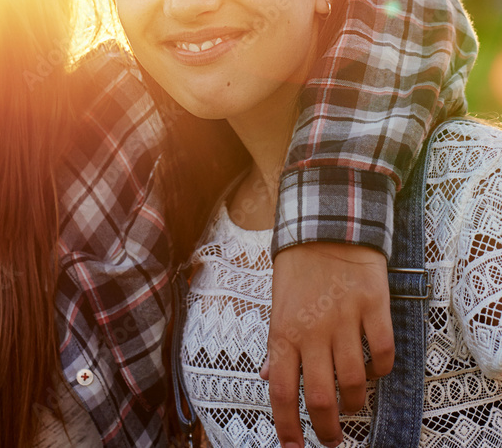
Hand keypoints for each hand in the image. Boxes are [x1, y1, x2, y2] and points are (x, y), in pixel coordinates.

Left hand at [264, 242, 392, 447]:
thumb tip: (270, 378)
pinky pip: (383, 353)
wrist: (326, 225)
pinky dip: (381, 370)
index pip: (282, 390)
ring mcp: (345, 319)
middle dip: (327, 428)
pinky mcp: (373, 307)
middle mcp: (313, 329)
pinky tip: (373, 369)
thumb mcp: (277, 303)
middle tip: (331, 439)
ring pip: (354, 381)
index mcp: (284, 330)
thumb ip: (278, 343)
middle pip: (320, 396)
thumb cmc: (298, 268)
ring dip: (355, 402)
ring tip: (352, 405)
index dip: (287, 427)